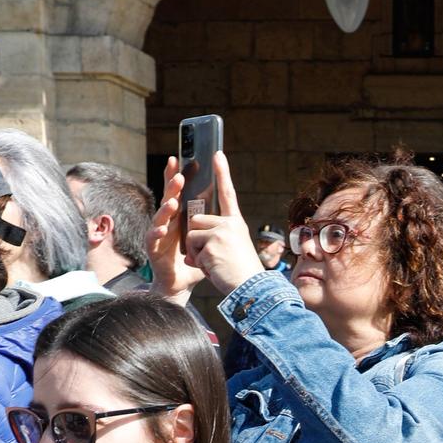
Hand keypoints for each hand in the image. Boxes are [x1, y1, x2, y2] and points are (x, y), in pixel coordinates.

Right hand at [146, 157, 204, 305]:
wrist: (180, 284)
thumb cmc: (192, 261)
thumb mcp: (205, 240)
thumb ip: (212, 226)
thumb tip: (230, 211)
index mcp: (179, 216)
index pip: (178, 192)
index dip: (177, 175)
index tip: (178, 159)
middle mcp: (167, 220)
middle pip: (168, 197)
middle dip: (172, 186)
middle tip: (179, 175)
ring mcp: (158, 232)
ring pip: (160, 215)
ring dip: (166, 207)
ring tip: (173, 201)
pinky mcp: (153, 247)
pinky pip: (154, 237)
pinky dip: (158, 231)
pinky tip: (163, 227)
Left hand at [184, 152, 262, 296]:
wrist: (251, 289)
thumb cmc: (240, 273)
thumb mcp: (233, 247)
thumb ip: (218, 234)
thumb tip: (196, 227)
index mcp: (236, 223)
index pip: (228, 193)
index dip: (222, 173)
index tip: (217, 153)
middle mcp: (230, 223)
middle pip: (196, 220)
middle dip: (196, 239)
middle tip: (213, 256)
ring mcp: (221, 231)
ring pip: (191, 234)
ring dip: (195, 252)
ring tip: (214, 264)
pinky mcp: (212, 242)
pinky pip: (191, 249)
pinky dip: (197, 262)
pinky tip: (213, 269)